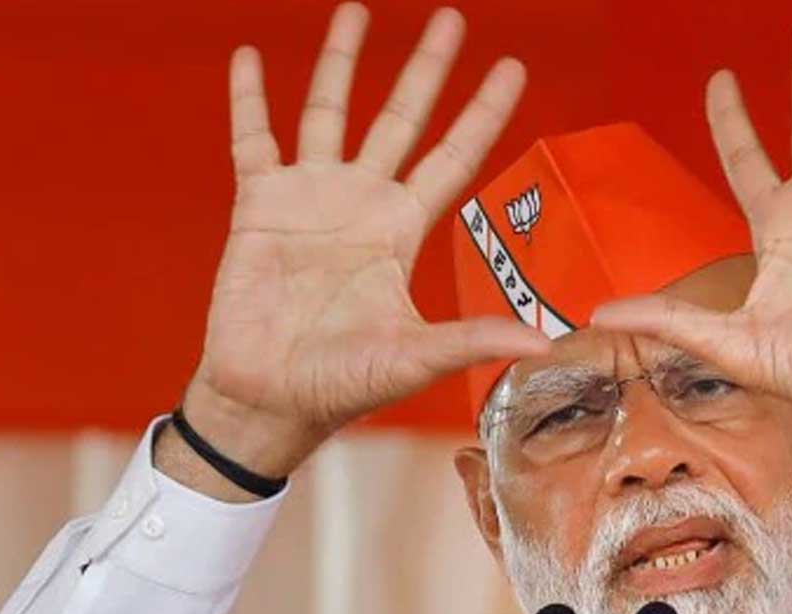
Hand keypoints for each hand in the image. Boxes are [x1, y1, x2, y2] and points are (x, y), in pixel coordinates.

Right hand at [183, 3, 547, 478]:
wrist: (267, 398)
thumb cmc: (340, 384)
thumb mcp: (413, 359)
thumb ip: (470, 340)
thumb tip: (541, 341)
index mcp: (401, 229)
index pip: (455, 156)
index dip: (482, 112)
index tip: (511, 67)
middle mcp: (361, 202)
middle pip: (402, 119)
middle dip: (427, 69)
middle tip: (451, 18)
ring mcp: (310, 197)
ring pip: (330, 112)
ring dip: (343, 62)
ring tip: (357, 10)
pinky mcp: (259, 205)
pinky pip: (253, 139)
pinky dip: (250, 99)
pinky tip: (250, 58)